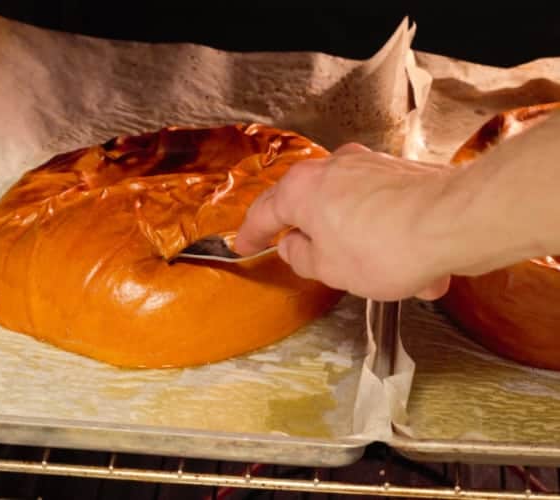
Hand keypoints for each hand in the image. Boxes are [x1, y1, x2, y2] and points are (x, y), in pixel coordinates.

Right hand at [234, 144, 455, 300]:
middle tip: (302, 255)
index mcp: (301, 189)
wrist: (453, 221)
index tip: (244, 244)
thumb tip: (295, 248)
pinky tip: (412, 268)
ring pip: (349, 211)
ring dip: (359, 244)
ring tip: (382, 278)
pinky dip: (388, 237)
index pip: (264, 213)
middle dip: (312, 238)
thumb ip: (301, 258)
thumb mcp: (328, 269)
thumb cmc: (386, 245)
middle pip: (308, 206)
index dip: (250, 234)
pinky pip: (382, 211)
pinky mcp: (400, 173)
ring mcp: (368, 167)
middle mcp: (332, 169)